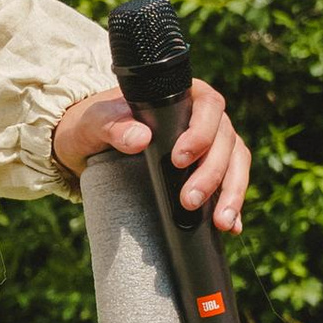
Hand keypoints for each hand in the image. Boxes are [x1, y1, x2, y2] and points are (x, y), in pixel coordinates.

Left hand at [51, 76, 249, 231]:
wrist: (87, 147)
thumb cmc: (93, 125)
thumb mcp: (94, 122)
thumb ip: (112, 124)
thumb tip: (140, 138)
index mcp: (183, 96)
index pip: (208, 106)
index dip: (201, 132)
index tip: (179, 160)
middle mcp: (202, 118)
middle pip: (225, 140)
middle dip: (211, 173)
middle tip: (189, 200)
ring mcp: (209, 145)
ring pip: (235, 163)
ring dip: (232, 193)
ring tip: (221, 222)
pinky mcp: (207, 170)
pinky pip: (229, 185)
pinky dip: (232, 206)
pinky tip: (231, 226)